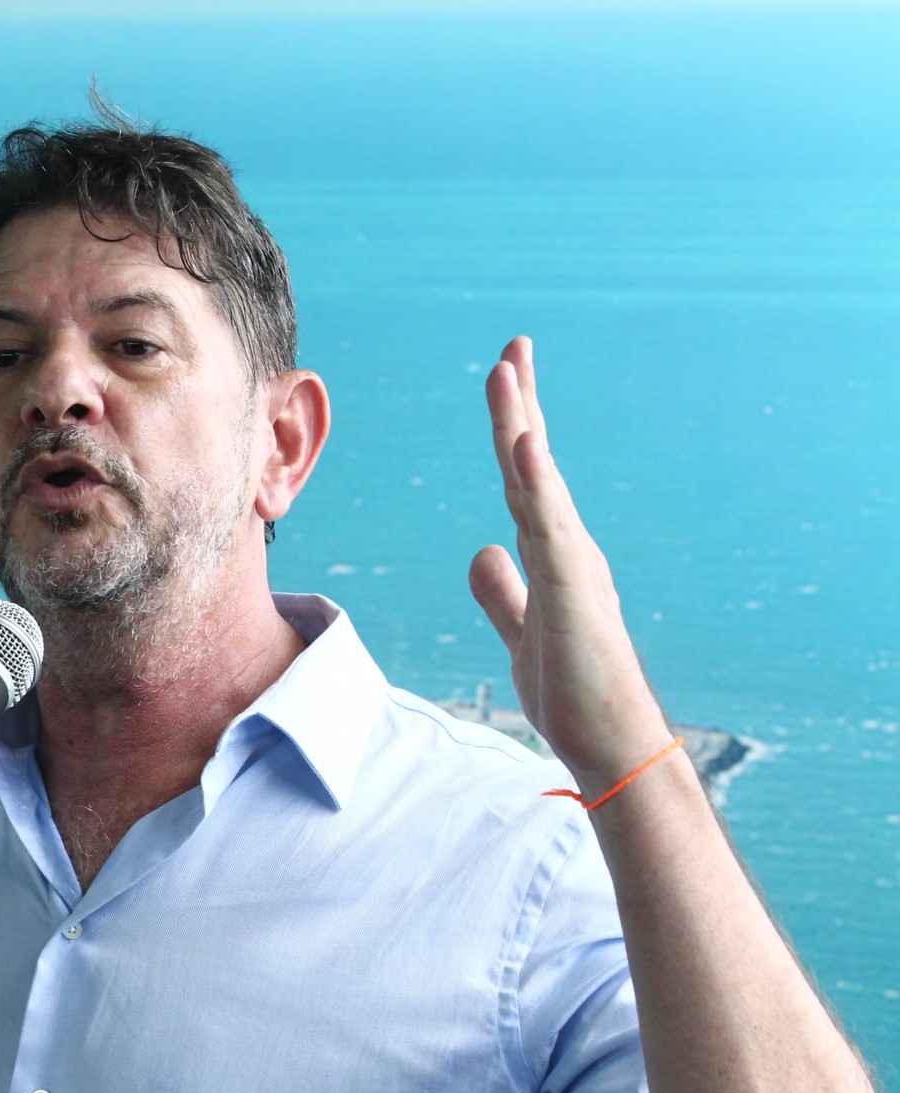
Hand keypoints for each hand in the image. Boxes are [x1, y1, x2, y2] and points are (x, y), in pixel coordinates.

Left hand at [468, 338, 672, 796]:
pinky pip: (551, 527)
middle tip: (511, 348)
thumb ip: (503, 592)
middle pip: (532, 465)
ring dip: (521, 425)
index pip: (523, 480)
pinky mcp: (574, 591)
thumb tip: (483, 550)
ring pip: (539, 483)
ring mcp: (572, 565)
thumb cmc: (574, 692)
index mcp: (551, 555)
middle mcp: (566, 548)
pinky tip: (525, 446)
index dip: (513, 429)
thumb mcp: (521, 632)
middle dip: (520, 405)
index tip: (504, 377)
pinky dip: (539, 484)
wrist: (610, 744)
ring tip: (506, 372)